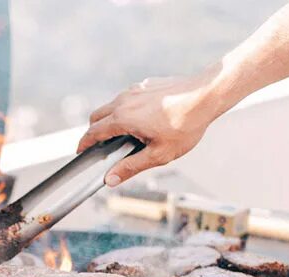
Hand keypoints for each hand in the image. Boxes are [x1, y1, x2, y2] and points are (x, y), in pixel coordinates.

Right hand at [77, 69, 225, 186]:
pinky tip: (144, 119)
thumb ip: (131, 167)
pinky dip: (126, 109)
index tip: (81, 152)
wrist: (206, 95)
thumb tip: (109, 179)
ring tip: (124, 134)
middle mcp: (124, 100)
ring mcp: (135, 89)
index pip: (93, 132)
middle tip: (99, 145)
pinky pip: (128, 97)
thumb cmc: (185, 125)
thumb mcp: (159, 154)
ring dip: (110, 119)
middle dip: (94, 130)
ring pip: (112, 105)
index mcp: (123, 118)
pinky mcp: (146, 84)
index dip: (84, 143)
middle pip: (97, 116)